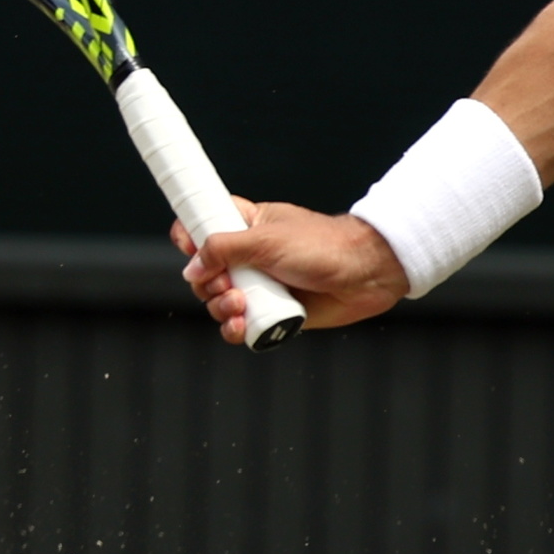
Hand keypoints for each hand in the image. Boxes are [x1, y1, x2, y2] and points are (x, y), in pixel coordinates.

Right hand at [173, 199, 410, 344]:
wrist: (364, 275)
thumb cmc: (324, 246)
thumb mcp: (267, 239)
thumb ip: (224, 248)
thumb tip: (192, 268)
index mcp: (247, 225)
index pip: (204, 225)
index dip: (190, 237)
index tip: (189, 249)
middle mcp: (249, 256)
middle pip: (204, 273)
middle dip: (207, 284)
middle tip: (226, 284)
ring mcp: (260, 285)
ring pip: (219, 302)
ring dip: (220, 307)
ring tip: (240, 304)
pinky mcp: (271, 312)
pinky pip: (240, 325)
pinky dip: (234, 328)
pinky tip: (241, 325)